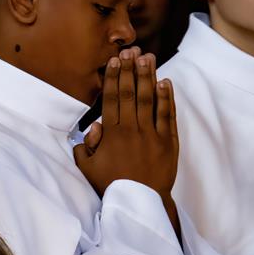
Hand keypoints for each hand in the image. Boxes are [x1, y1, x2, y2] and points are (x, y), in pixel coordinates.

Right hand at [75, 49, 180, 205]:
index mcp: (111, 134)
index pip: (111, 98)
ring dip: (148, 76)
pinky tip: (165, 82)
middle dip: (130, 69)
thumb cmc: (112, 186)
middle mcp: (132, 129)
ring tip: (148, 57)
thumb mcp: (88, 168)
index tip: (114, 61)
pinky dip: (167, 98)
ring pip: (149, 99)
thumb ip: (85, 146)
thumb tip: (93, 126)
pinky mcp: (168, 142)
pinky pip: (167, 115)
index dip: (113, 77)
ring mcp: (152, 134)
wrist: (141, 204)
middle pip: (130, 93)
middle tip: (131, 50)